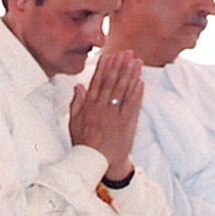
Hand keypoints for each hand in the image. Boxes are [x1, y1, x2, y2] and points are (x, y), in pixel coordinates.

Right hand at [67, 50, 142, 180]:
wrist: (96, 162)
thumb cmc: (84, 143)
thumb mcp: (74, 123)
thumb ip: (76, 103)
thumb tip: (79, 86)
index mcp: (89, 107)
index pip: (97, 82)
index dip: (104, 68)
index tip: (110, 56)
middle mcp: (102, 108)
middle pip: (112, 83)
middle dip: (120, 66)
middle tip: (127, 53)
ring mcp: (115, 115)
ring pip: (124, 91)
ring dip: (131, 74)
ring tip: (136, 61)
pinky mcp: (126, 123)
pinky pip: (133, 104)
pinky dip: (137, 92)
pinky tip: (141, 80)